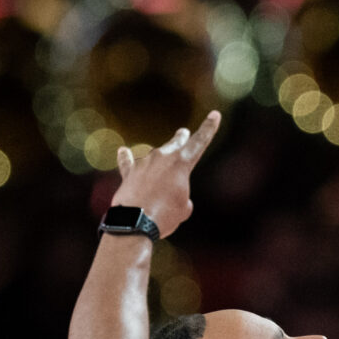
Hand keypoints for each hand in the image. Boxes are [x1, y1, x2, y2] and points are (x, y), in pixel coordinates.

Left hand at [110, 110, 221, 236]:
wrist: (136, 224)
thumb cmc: (166, 216)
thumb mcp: (183, 208)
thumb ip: (180, 195)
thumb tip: (168, 192)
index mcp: (182, 164)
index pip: (200, 142)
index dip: (209, 128)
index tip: (215, 114)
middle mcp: (162, 157)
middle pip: (175, 143)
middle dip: (181, 138)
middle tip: (183, 132)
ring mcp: (143, 163)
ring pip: (154, 156)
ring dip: (158, 160)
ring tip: (160, 163)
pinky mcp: (128, 174)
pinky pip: (127, 163)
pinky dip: (126, 158)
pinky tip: (123, 151)